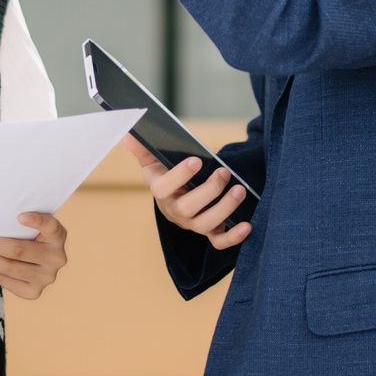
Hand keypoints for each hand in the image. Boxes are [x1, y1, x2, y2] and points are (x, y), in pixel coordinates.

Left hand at [0, 212, 68, 299]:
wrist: (37, 262)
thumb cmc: (29, 237)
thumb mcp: (31, 226)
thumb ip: (19, 222)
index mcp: (59, 236)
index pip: (50, 226)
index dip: (36, 221)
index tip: (19, 217)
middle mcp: (57, 258)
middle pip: (18, 250)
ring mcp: (46, 278)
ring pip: (8, 268)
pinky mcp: (34, 292)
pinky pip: (5, 281)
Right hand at [125, 137, 251, 250]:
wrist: (177, 194)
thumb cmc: (166, 173)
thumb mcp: (153, 160)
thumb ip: (143, 148)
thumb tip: (128, 134)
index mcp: (161, 192)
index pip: (163, 189)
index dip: (179, 176)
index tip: (196, 160)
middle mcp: (175, 211)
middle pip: (187, 209)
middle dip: (209, 191)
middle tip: (224, 173)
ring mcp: (192, 223)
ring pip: (205, 225)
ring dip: (224, 209)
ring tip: (239, 190)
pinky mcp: (209, 231)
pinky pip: (219, 241)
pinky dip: (233, 237)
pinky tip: (247, 226)